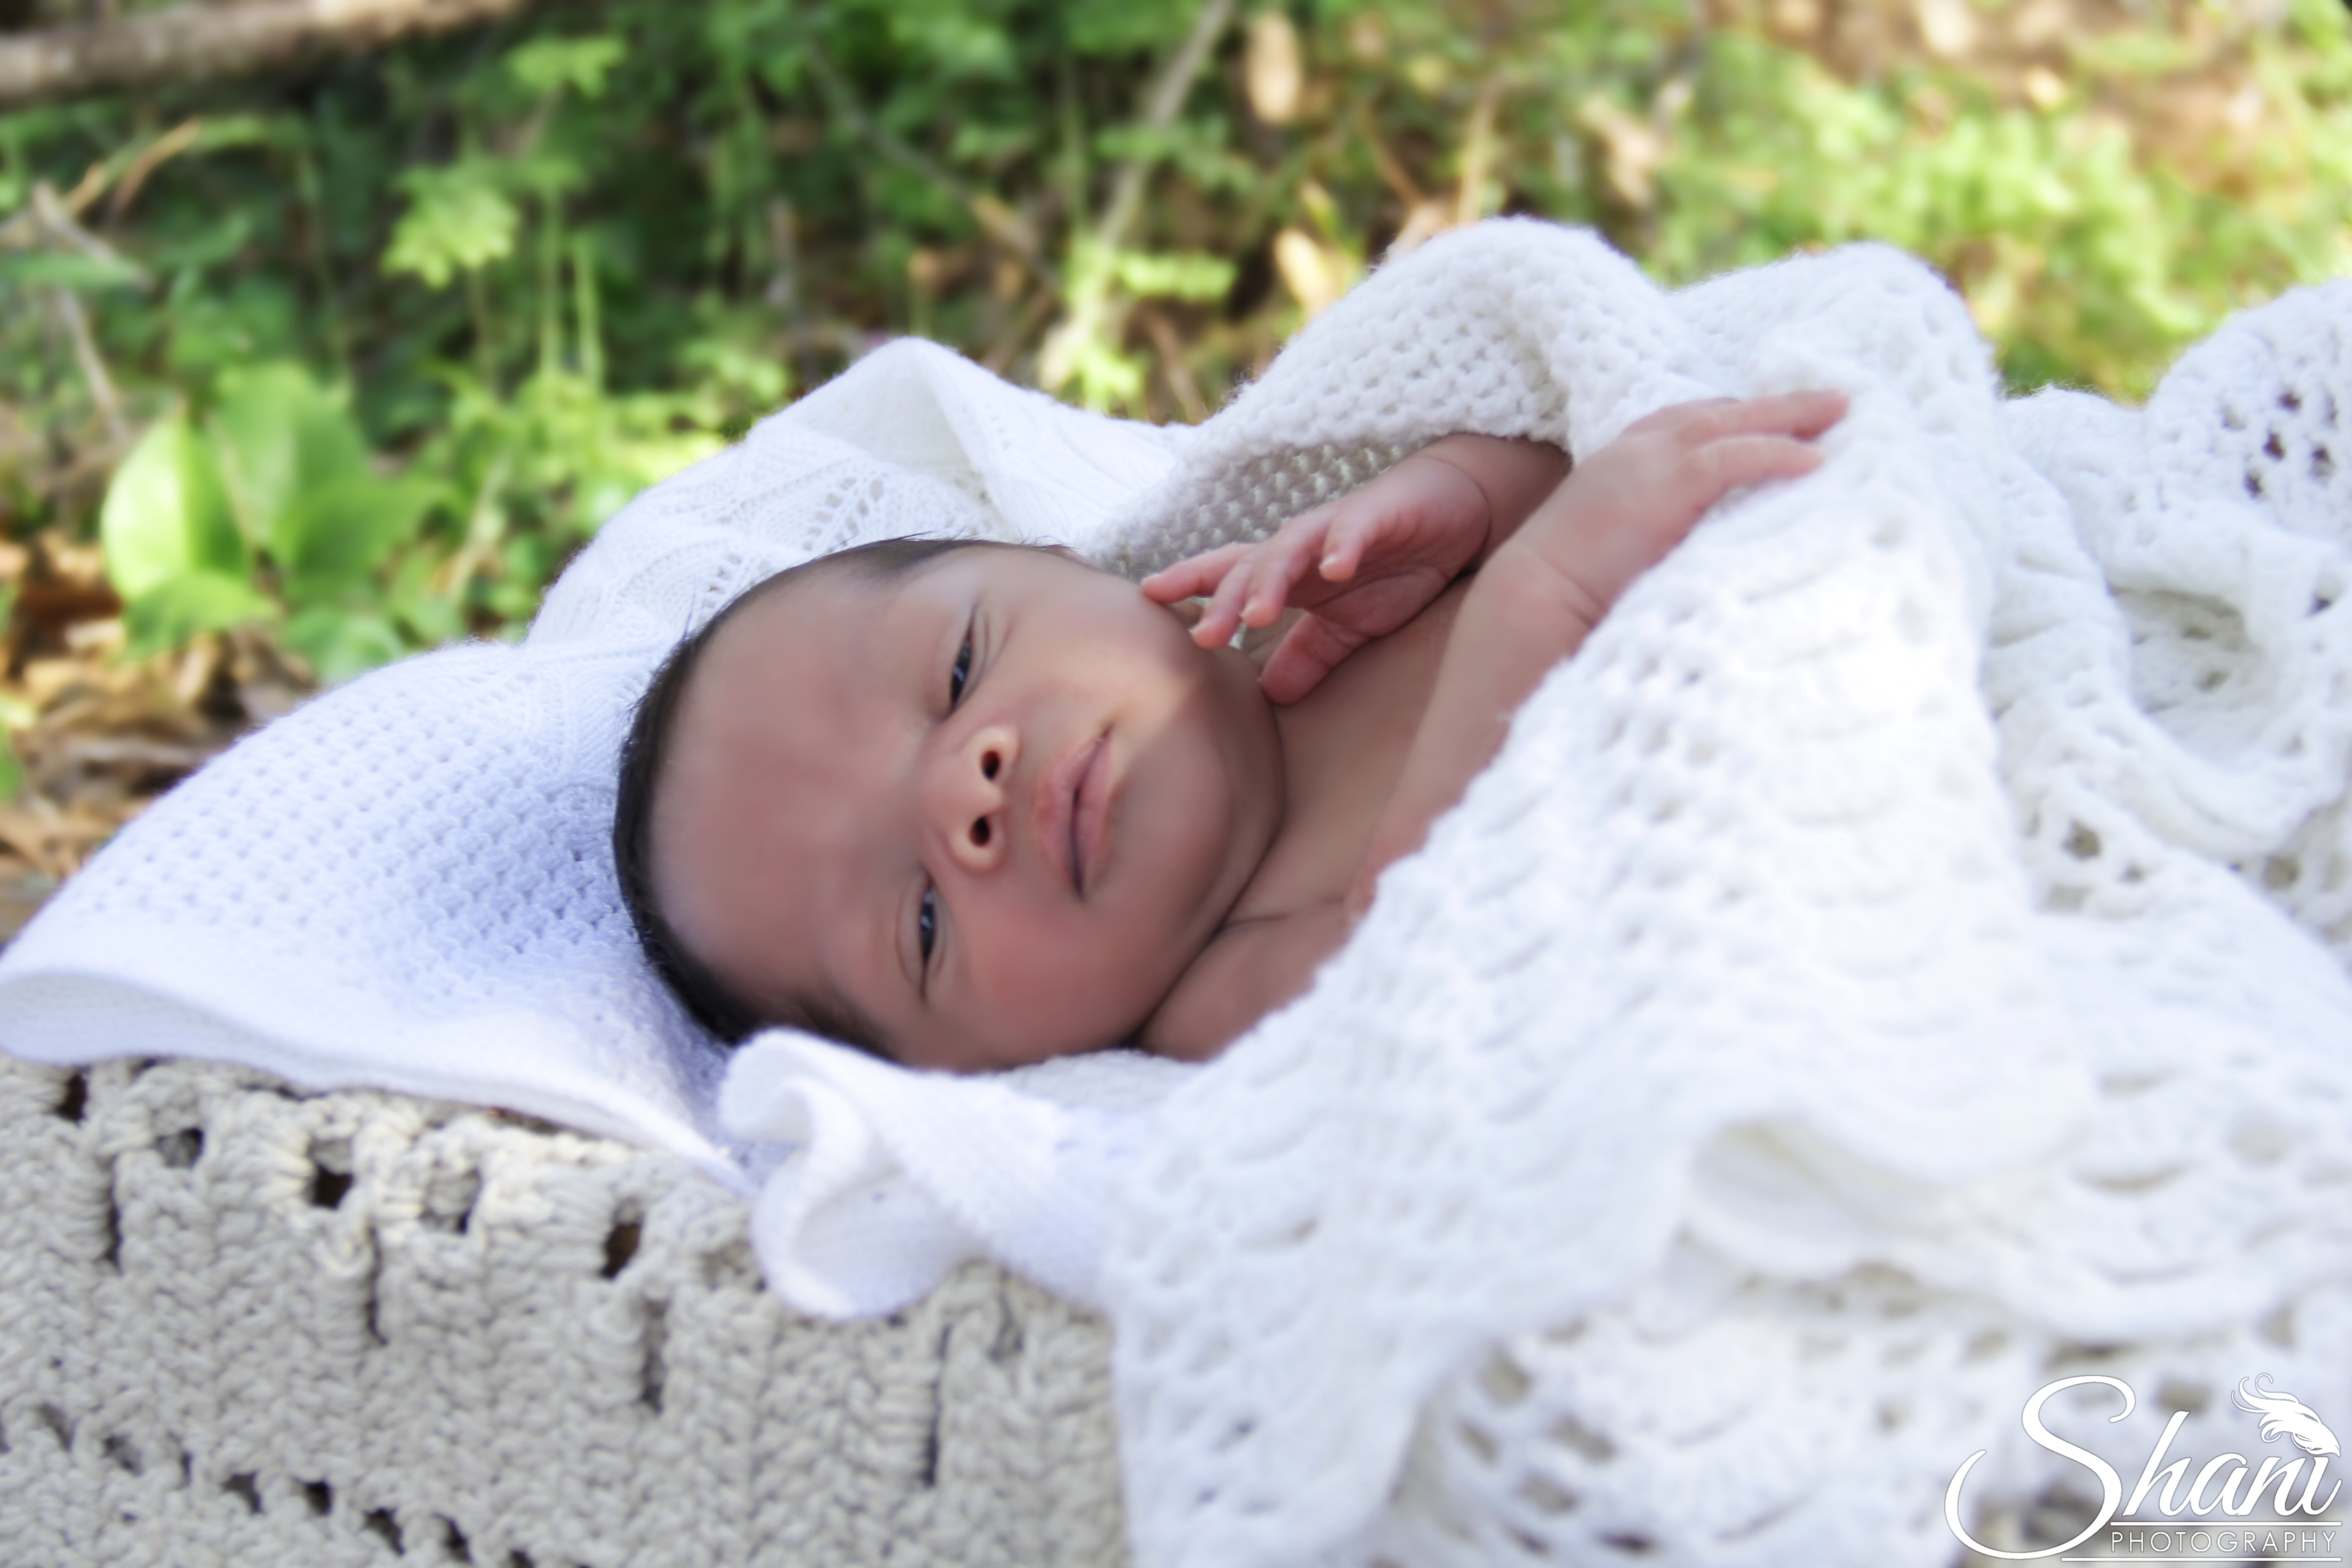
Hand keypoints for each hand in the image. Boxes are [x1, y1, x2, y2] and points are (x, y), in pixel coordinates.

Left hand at [1141, 434, 1565, 704]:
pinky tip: (1338, 567)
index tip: (1150, 602)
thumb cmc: (1393, 567)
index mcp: (1289, 574)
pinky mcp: (1378, 515)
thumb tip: (1270, 698)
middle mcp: (1302, 547)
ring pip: (1292, 548)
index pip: (1229, 577)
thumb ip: (1308, 656)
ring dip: (1273, 578)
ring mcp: (1337, 528)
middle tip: (1204, 635)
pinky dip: (1344, 546)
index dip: (1190, 585)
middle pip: (1251, 568)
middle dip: (1225, 600)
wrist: (1453, 514)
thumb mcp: (1348, 626)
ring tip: (1259, 611)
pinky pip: (1355, 529)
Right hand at [1501, 389, 1846, 636]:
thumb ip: (1661, 531)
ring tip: (1841, 412)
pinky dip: (1776, 453)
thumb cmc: (1568, 594)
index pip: (1687, 421)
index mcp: (1622, 460)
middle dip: (1776, 403)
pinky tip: (1815, 459)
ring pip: (1731, 421)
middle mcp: (1636, 450)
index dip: (1736, 416)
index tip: (1778, 417)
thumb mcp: (1621, 546)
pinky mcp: (1664, 485)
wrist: (1530, 603)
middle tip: (1833, 399)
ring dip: (1790, 414)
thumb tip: (1707, 547)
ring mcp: (1648, 462)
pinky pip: (1733, 457)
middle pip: (1718, 411)